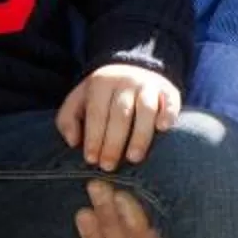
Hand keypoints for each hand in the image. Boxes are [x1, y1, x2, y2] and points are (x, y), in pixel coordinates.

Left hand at [57, 62, 182, 170]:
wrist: (131, 70)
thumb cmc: (101, 97)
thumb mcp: (79, 101)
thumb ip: (68, 120)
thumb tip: (73, 142)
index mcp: (101, 83)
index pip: (97, 113)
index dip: (94, 137)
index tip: (91, 160)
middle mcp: (126, 81)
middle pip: (120, 114)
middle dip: (114, 142)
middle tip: (109, 166)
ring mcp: (149, 84)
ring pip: (146, 109)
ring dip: (140, 135)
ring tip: (133, 158)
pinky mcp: (168, 90)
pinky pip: (170, 102)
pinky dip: (168, 114)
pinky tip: (163, 129)